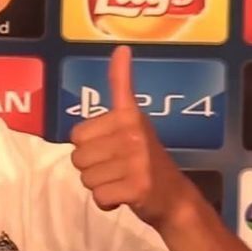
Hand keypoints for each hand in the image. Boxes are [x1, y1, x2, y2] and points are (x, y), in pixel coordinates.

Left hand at [69, 45, 195, 231]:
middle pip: (77, 157)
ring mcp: (136, 161)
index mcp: (129, 116)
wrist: (175, 198)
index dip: (86, 144)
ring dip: (99, 184)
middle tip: (116, 167)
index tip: (113, 122)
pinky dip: (106, 201)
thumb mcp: (133, 122)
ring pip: (86, 178)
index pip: (77, 132)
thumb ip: (121, 91)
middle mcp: (132, 135)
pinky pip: (98, 196)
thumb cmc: (145, 159)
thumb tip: (121, 49)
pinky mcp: (137, 186)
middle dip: (91, 167)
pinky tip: (123, 196)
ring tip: (121, 180)